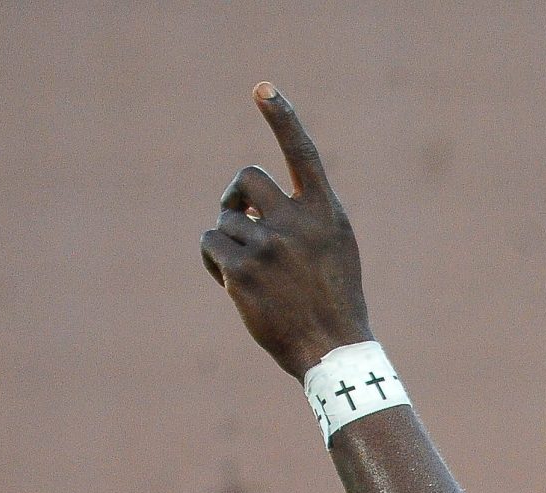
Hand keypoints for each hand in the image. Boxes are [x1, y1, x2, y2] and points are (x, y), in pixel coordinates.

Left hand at [201, 84, 372, 378]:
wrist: (332, 351)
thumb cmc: (333, 300)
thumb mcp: (334, 248)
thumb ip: (303, 216)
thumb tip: (246, 197)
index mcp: (325, 213)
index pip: (301, 153)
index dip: (282, 118)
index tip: (263, 88)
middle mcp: (297, 222)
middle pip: (247, 178)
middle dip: (236, 197)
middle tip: (240, 220)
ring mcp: (268, 246)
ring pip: (225, 218)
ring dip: (228, 238)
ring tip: (248, 271)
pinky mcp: (242, 271)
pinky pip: (211, 243)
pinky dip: (214, 260)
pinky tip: (232, 283)